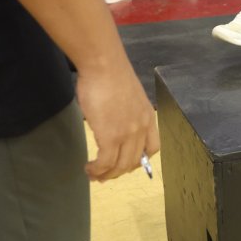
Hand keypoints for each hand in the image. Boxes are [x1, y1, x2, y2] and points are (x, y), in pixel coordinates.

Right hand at [78, 65, 158, 182]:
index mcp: (149, 118)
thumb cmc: (111, 75)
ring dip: (106, 174)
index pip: (152, 148)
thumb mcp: (129, 97)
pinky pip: (104, 162)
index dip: (139, 161)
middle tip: (104, 175)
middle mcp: (142, 128)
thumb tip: (112, 123)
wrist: (104, 65)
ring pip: (119, 166)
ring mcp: (127, 134)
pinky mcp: (110, 136)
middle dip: (118, 172)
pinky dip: (96, 170)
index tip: (125, 163)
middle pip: (133, 161)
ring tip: (94, 174)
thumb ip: (126, 112)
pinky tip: (89, 168)